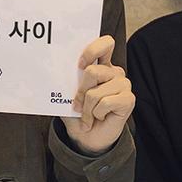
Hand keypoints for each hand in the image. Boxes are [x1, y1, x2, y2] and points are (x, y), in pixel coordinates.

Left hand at [62, 35, 134, 155]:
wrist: (87, 138)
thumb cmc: (79, 115)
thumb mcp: (68, 96)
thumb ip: (65, 83)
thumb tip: (53, 71)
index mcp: (102, 65)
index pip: (105, 43)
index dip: (92, 50)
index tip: (78, 65)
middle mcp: (114, 72)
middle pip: (93, 71)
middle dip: (81, 91)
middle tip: (78, 103)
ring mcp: (123, 85)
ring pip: (96, 91)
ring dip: (87, 108)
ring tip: (89, 115)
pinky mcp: (128, 99)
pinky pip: (105, 103)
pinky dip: (96, 114)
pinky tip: (99, 118)